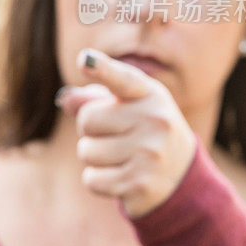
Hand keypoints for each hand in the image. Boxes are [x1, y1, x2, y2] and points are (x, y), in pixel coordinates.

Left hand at [56, 48, 197, 217]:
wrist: (180, 175)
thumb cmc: (141, 130)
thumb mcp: (126, 107)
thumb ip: (93, 99)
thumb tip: (65, 99)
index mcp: (149, 94)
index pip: (122, 79)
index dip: (102, 69)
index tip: (85, 60)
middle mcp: (155, 121)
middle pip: (87, 120)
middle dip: (91, 130)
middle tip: (116, 136)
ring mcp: (150, 154)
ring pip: (86, 152)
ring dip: (94, 157)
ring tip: (121, 156)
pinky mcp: (140, 184)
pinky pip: (91, 180)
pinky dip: (98, 180)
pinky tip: (120, 176)